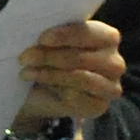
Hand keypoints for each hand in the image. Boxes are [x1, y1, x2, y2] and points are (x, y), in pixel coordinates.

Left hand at [11, 19, 126, 131]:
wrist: (44, 92)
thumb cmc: (52, 58)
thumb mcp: (53, 42)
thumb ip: (54, 35)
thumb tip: (41, 37)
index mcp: (108, 37)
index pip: (89, 33)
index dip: (65, 35)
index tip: (42, 38)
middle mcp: (115, 62)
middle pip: (81, 57)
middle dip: (49, 56)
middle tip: (24, 57)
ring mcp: (111, 86)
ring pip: (79, 77)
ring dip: (49, 74)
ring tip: (27, 72)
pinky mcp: (100, 106)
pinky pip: (76, 97)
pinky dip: (54, 89)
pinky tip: (41, 84)